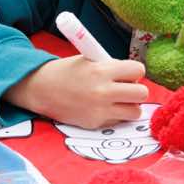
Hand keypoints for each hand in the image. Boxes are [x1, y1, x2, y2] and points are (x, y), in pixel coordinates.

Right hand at [3, 55, 147, 128]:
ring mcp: (99, 110)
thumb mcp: (89, 60)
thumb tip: (134, 75)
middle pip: (142, 94)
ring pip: (135, 112)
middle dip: (137, 90)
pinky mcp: (95, 123)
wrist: (41, 89)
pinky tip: (102, 108)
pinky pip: (118, 121)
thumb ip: (112, 67)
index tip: (128, 73)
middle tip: (126, 88)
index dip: (135, 72)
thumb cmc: (67, 72)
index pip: (138, 70)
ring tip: (118, 100)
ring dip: (130, 105)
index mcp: (102, 70)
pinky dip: (115, 115)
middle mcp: (103, 91)